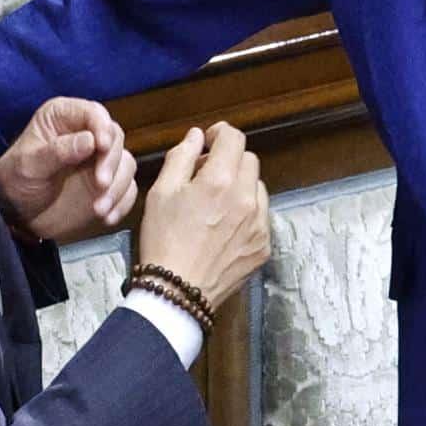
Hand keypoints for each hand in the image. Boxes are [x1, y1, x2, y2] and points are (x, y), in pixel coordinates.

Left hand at [0, 97, 136, 241]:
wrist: (17, 215)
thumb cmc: (16, 181)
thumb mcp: (29, 165)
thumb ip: (57, 151)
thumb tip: (90, 140)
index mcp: (64, 117)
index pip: (93, 113)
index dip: (101, 127)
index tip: (102, 145)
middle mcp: (87, 133)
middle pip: (115, 138)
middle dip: (111, 162)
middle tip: (101, 184)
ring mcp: (100, 159)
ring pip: (125, 164)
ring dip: (117, 187)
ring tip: (99, 208)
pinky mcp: (109, 183)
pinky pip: (127, 189)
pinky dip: (121, 203)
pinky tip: (106, 217)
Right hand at [135, 123, 269, 306]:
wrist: (177, 292)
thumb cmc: (164, 241)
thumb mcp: (161, 192)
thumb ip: (182, 157)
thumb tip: (197, 137)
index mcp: (220, 182)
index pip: (234, 138)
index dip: (220, 134)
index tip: (209, 142)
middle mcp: (246, 199)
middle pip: (248, 160)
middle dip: (229, 161)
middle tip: (205, 177)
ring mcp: (259, 224)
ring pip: (258, 187)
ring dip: (240, 187)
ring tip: (215, 206)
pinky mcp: (264, 245)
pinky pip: (261, 216)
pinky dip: (247, 213)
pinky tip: (224, 228)